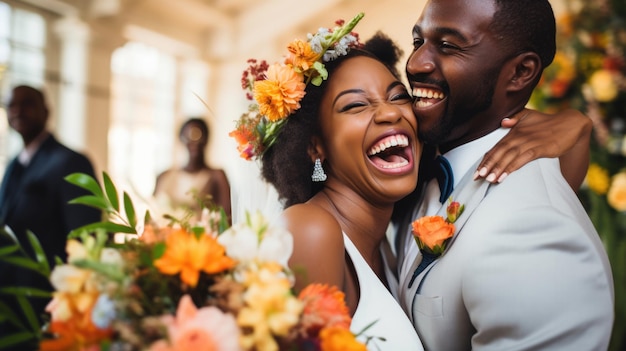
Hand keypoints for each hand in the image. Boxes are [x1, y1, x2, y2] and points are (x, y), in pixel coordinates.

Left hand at [475, 108, 591, 189]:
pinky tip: (504, 176)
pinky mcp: (540, 148)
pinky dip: (512, 167)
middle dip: (488, 165)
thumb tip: (503, 122)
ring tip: (488, 179)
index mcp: (514, 132)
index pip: (496, 147)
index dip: (486, 159)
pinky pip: (522, 159)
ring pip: (509, 156)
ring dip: (498, 168)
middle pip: (499, 152)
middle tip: (477, 177)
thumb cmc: (547, 122)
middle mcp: (519, 137)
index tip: (476, 171)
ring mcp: (529, 142)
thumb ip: (515, 118)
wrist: (570, 123)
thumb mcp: (529, 116)